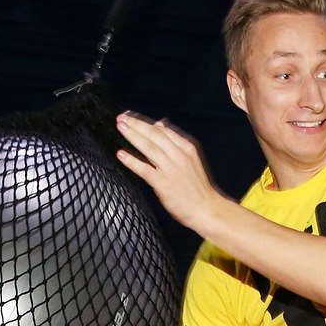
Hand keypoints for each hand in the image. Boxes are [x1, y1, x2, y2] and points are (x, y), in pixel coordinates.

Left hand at [115, 112, 226, 232]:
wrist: (206, 208)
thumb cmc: (197, 185)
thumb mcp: (190, 157)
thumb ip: (175, 141)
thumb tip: (160, 123)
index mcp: (186, 147)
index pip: (163, 129)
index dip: (145, 121)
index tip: (131, 116)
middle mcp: (179, 155)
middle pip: (154, 135)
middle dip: (136, 124)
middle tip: (121, 118)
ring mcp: (171, 169)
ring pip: (149, 148)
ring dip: (133, 136)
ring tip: (120, 127)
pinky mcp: (163, 183)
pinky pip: (144, 169)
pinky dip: (132, 161)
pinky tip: (120, 154)